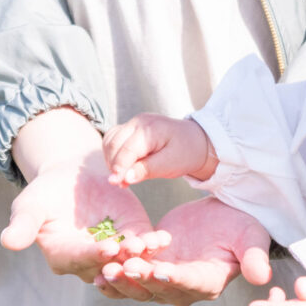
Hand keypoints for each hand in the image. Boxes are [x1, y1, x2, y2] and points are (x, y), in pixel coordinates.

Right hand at [2, 107, 152, 278]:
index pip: (78, 260)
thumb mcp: (31, 204)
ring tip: (151, 245)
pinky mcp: (132, 238)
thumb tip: (7, 242)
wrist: (74, 174)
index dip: (92, 255)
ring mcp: (113, 253)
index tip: (106, 247)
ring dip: (140, 257)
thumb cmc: (46, 192)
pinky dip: (153, 244)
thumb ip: (22, 224)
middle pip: (106, 265)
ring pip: (127, 261)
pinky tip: (163, 238)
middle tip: (133, 252)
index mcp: (62, 258)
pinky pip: (144, 247)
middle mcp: (89, 263)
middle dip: (120, 260)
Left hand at [100, 198, 270, 305]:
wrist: (220, 216)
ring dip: (122, 282)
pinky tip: (97, 269)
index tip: (162, 271)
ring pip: (140, 289)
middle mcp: (185, 289)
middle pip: (160, 290)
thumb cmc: (240, 226)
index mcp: (210, 282)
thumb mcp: (251, 236)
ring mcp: (164, 283)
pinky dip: (113, 277)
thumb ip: (253, 256)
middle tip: (125, 267)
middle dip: (141, 279)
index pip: (192, 284)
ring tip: (106, 270)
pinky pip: (128, 280)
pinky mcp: (149, 271)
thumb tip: (262, 277)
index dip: (176, 279)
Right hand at [103, 112, 217, 187]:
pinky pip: (114, 140)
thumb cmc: (186, 153)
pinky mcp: (131, 128)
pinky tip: (123, 168)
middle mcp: (138, 122)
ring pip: (110, 141)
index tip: (115, 183)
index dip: (119, 168)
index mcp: (150, 128)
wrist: (195, 141)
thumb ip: (147, 170)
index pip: (126, 149)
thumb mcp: (170, 165)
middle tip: (121, 184)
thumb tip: (125, 178)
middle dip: (114, 165)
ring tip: (123, 177)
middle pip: (114, 144)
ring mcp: (133, 123)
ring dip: (112, 160)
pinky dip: (114, 154)